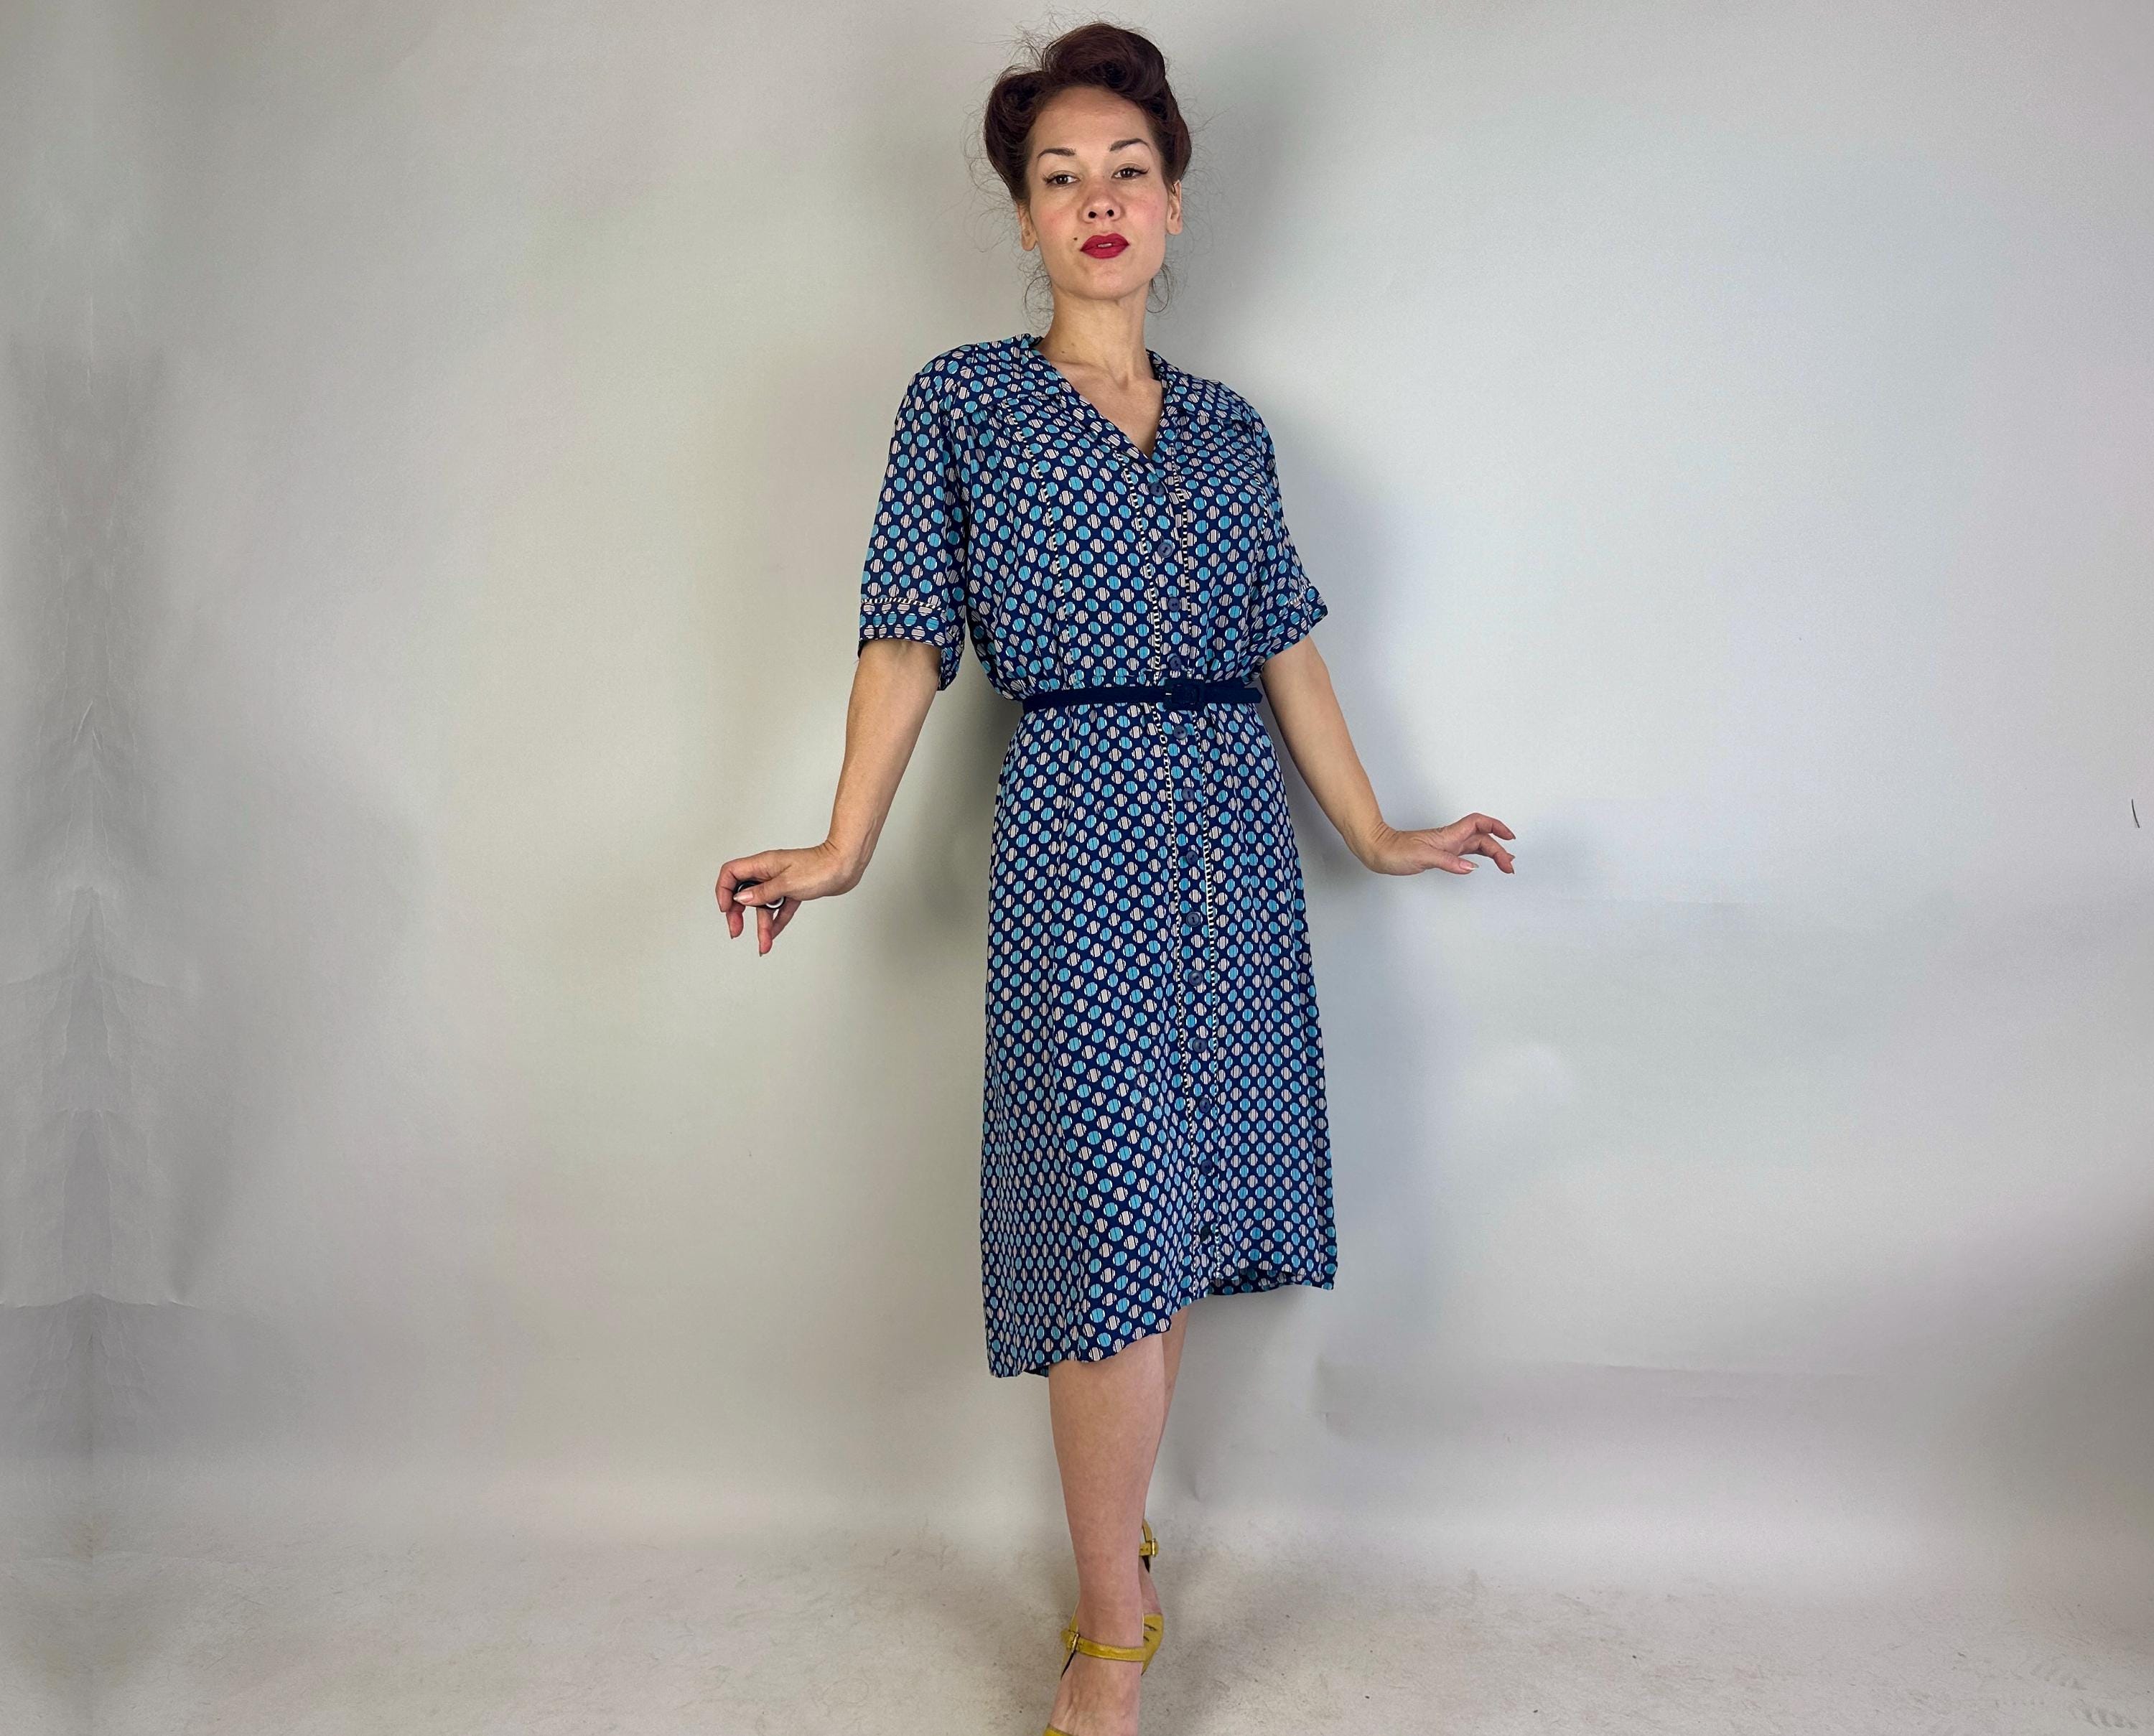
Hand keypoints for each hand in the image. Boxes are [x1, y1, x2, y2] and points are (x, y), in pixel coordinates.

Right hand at [716, 840, 858, 954]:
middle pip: (743, 892)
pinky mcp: (794, 890)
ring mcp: (781, 881)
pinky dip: (776, 921)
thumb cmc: (820, 868)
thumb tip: (741, 898)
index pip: (731, 873)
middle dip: (737, 913)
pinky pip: (779, 908)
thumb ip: (762, 893)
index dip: (723, 890)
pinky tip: (773, 936)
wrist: (846, 866)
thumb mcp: (787, 883)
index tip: (725, 909)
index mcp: (763, 864)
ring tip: (763, 945)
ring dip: (761, 925)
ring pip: (763, 904)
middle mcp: (769, 871)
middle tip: (736, 931)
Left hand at [1357, 814, 1516, 876]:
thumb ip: (1448, 861)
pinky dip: (1478, 857)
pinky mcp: (1440, 854)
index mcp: (1448, 835)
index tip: (1510, 837)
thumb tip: (1470, 867)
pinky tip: (1481, 864)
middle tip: (1509, 867)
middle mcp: (1449, 839)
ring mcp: (1445, 846)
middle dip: (1499, 849)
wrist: (1377, 851)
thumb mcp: (1422, 857)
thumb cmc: (1394, 851)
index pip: (1479, 824)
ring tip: (1505, 863)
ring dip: (1492, 853)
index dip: (1497, 827)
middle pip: (1482, 838)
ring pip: (1476, 846)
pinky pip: (1465, 853)